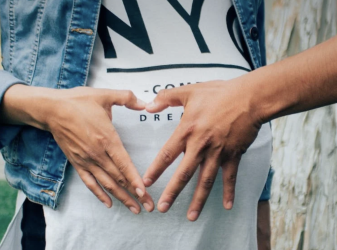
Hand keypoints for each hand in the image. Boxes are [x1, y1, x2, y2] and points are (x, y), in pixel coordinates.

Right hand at [29, 86, 153, 213]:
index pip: (124, 164)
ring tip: (134, 209)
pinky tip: (108, 203)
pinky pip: (89, 183)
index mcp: (107, 138)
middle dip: (134, 194)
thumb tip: (144, 103)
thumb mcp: (104, 95)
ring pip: (106, 184)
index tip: (144, 193)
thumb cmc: (78, 102)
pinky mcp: (77, 163)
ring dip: (121, 198)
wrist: (52, 109)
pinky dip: (99, 194)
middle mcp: (97, 153)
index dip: (135, 180)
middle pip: (118, 178)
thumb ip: (127, 98)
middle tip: (148, 207)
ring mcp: (86, 160)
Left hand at [143, 80, 261, 220]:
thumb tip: (148, 106)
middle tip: (162, 208)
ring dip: (198, 200)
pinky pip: (230, 177)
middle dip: (172, 192)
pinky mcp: (233, 155)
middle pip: (184, 174)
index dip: (156, 169)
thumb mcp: (189, 91)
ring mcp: (218, 153)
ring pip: (206, 181)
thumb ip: (166, 98)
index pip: (167, 154)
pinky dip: (229, 192)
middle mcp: (201, 146)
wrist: (249, 97)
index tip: (146, 183)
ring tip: (191, 217)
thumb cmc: (219, 93)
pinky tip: (227, 206)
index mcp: (187, 130)